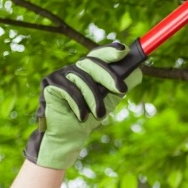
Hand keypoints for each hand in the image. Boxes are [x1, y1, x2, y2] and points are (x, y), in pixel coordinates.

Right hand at [23, 42, 142, 169]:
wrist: (69, 136)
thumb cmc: (89, 116)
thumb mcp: (109, 100)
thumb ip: (121, 85)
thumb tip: (138, 72)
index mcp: (87, 70)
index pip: (99, 54)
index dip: (110, 50)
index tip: (124, 50)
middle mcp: (72, 68)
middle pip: (91, 63)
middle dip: (108, 76)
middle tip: (122, 90)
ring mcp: (59, 74)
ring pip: (82, 78)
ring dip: (93, 99)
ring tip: (99, 115)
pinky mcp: (49, 84)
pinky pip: (68, 89)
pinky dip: (78, 105)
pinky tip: (81, 116)